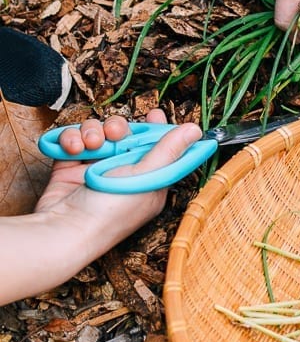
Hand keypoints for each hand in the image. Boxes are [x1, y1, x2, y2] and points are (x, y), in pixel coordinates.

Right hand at [36, 109, 201, 231]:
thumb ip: (169, 150)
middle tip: (114, 134)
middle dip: (118, 128)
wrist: (63, 229)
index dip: (158, 129)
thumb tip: (195, 130)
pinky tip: (73, 148)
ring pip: (99, 133)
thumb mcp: (146, 178)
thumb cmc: (110, 212)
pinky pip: (75, 140)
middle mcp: (124, 174)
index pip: (160, 148)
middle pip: (126, 135)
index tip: (155, 113)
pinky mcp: (72, 167)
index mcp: (149, 180)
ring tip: (90, 144)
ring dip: (93, 132)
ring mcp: (97, 170)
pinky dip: (72, 139)